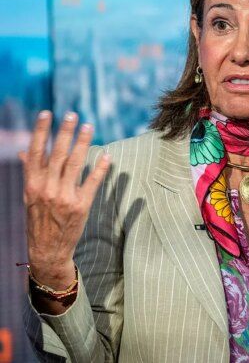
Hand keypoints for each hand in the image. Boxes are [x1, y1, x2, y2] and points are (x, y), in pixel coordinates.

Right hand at [18, 110, 110, 289]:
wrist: (47, 249)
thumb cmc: (39, 219)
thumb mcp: (29, 196)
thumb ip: (31, 172)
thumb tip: (26, 151)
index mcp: (32, 184)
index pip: (35, 152)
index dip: (40, 131)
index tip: (46, 114)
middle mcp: (47, 188)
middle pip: (57, 154)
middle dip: (64, 132)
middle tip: (72, 114)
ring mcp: (64, 197)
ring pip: (75, 164)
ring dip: (82, 143)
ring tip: (88, 126)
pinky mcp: (81, 206)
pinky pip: (92, 182)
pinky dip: (100, 168)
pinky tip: (107, 155)